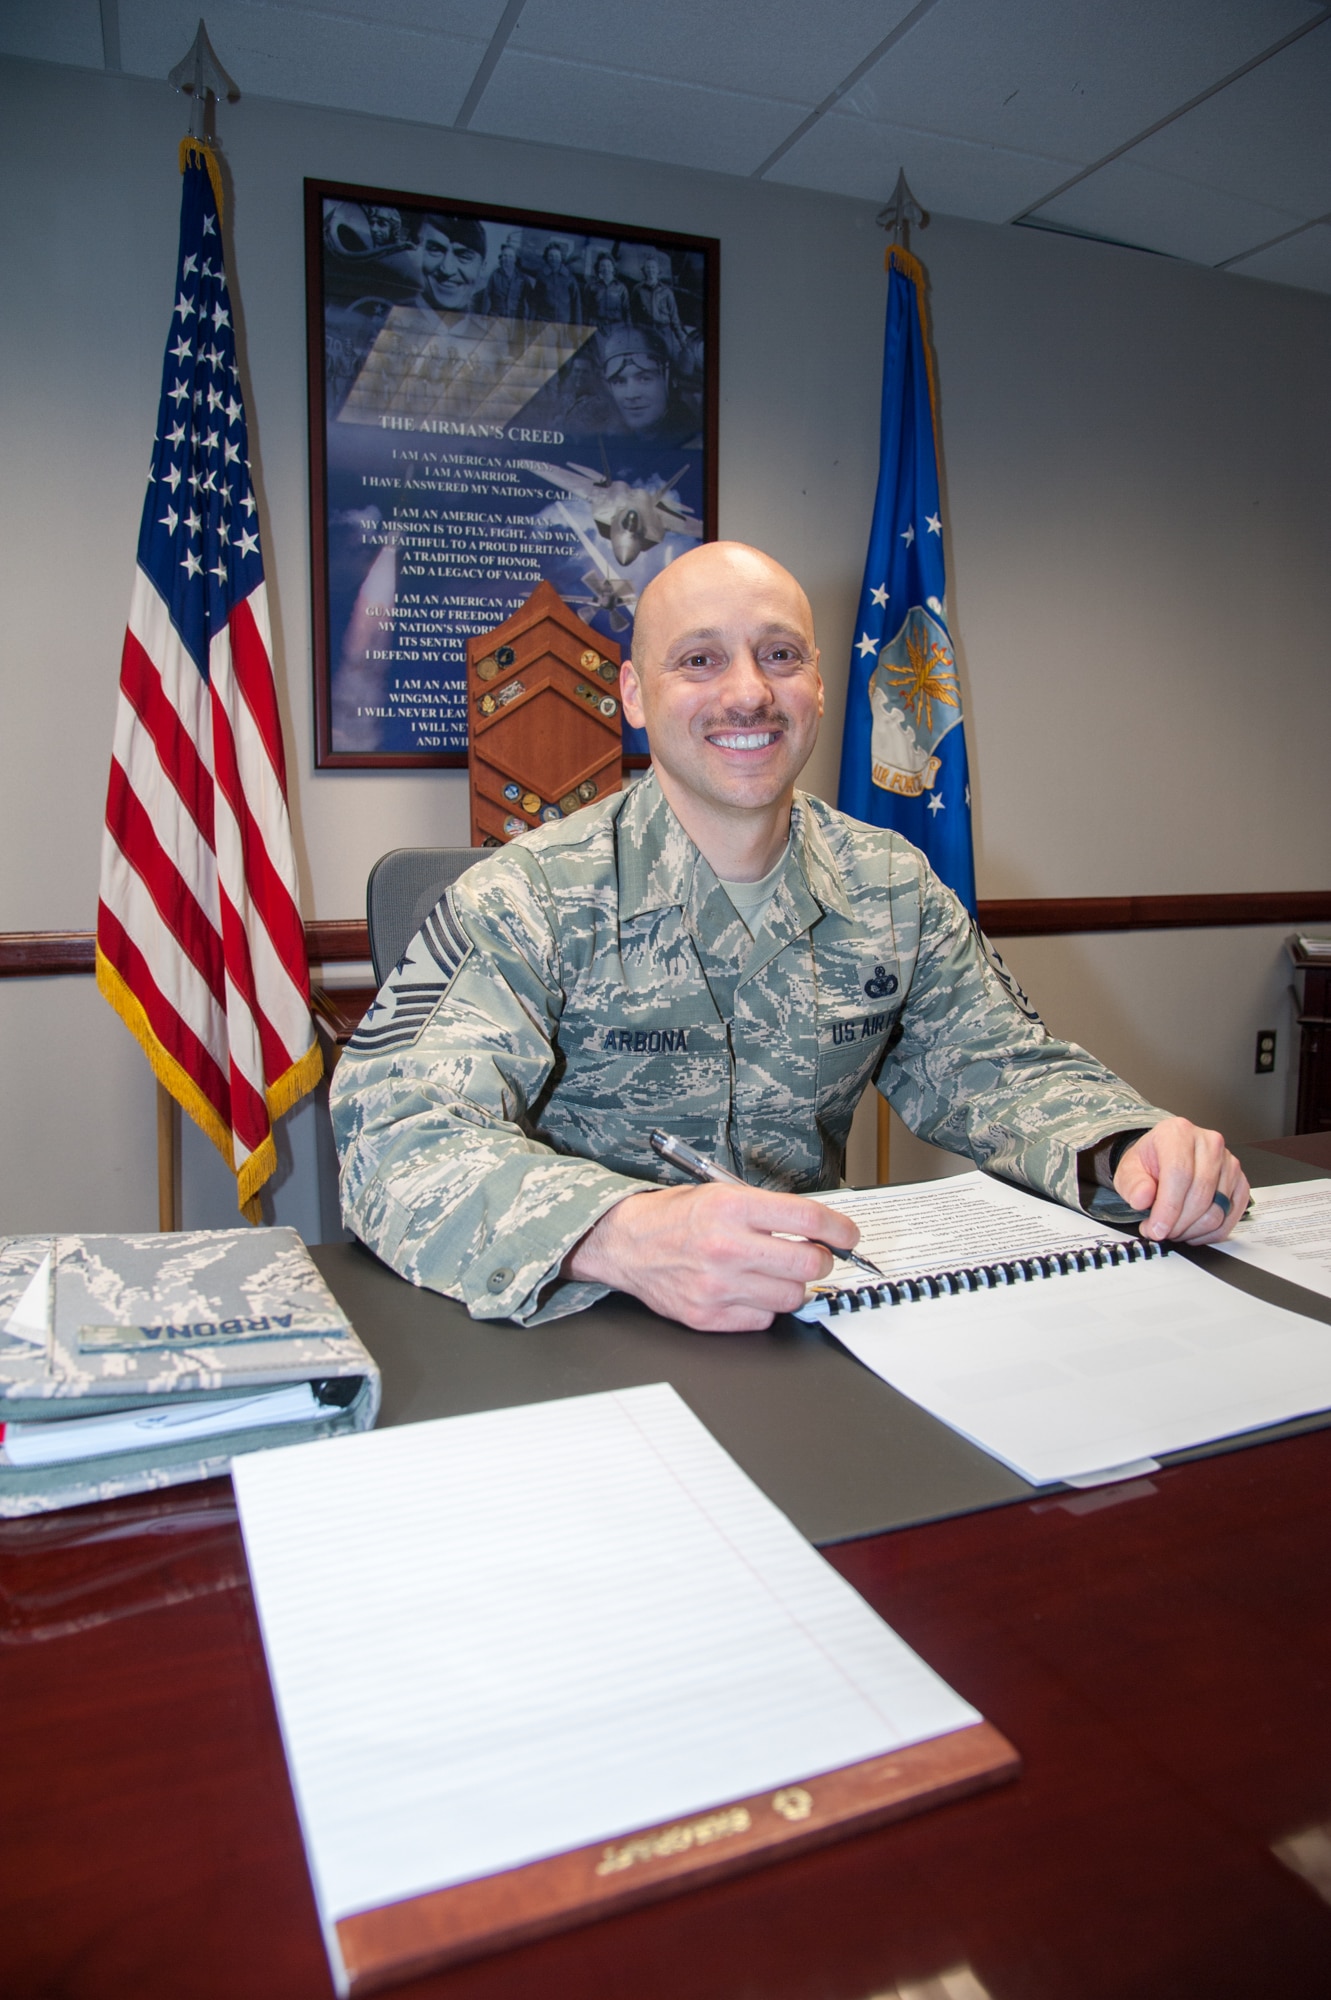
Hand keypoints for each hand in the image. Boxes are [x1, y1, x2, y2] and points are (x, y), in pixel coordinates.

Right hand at [564, 1182, 861, 1331]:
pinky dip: (764, 1307)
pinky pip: (763, 1319)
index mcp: (731, 1206)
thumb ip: (768, 1210)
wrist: (623, 1243)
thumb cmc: (673, 1217)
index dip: (840, 1229)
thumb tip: (818, 1227)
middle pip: (809, 1263)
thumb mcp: (720, 1193)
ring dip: (793, 1286)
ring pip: (792, 1297)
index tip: (848, 1235)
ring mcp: (717, 1285)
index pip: (809, 1218)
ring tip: (776, 1273)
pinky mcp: (708, 1315)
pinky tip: (749, 1290)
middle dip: (820, 1259)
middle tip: (813, 1255)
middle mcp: (726, 1246)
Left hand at [1114, 1117, 1248, 1244]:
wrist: (1167, 1157)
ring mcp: (1229, 1163)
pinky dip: (1211, 1232)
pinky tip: (1193, 1231)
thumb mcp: (1130, 1169)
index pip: (1179, 1174)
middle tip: (1161, 1233)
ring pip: (1217, 1211)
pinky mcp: (1240, 1182)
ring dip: (1193, 1230)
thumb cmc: (1151, 1161)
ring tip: (1174, 1230)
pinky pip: (1231, 1217)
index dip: (1167, 1208)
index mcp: (1179, 1133)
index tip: (1156, 1229)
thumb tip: (1142, 1198)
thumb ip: (1132, 1184)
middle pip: (1200, 1195)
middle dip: (1178, 1224)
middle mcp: (1209, 1144)